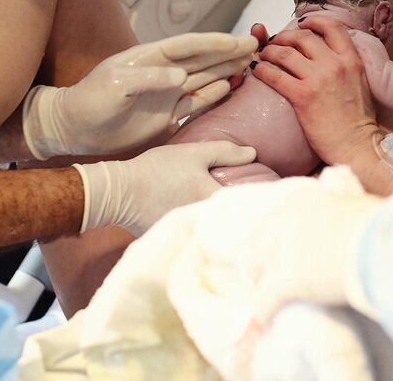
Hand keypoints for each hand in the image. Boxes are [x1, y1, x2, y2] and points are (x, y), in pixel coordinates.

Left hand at [23, 32, 257, 159]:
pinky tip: (230, 86)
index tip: (237, 39)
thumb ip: (149, 78)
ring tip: (250, 60)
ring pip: (204, 77)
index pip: (189, 46)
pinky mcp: (167, 116)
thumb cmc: (90, 101)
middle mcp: (163, 73)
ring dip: (226, 69)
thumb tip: (181, 78)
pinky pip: (197, 103)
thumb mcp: (116, 84)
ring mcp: (166, 95)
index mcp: (150, 58)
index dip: (214, 42)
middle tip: (256, 43)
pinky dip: (214, 94)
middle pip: (203, 58)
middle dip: (229, 51)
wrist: (74, 129)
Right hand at [76, 141, 256, 235]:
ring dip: (229, 226)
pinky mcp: (176, 240)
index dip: (262, 198)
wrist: (117, 192)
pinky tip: (213, 227)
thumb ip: (225, 152)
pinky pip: (200, 236)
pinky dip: (207, 232)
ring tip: (242, 219)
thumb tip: (254, 154)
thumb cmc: (156, 169)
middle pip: (235, 220)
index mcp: (211, 199)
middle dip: (248, 215)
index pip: (247, 201)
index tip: (276, 196)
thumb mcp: (192, 153)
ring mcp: (190, 234)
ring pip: (219, 231)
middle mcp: (203, 221)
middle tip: (263, 209)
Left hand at [185, 169, 382, 325]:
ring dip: (259, 286)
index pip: (274, 219)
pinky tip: (269, 321)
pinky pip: (265, 300)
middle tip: (262, 277)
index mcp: (302, 200)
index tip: (278, 250)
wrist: (382, 245)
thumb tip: (352, 217)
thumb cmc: (380, 225)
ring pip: (255, 271)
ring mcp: (283, 251)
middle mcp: (285, 221)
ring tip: (267, 299)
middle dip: (256, 262)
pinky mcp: (286, 281)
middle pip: (256, 244)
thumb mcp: (355, 206)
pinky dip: (266, 312)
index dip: (273, 239)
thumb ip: (342, 210)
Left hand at [251, 17, 379, 165]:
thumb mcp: (360, 83)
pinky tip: (257, 71)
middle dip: (285, 36)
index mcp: (351, 60)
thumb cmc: (358, 121)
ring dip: (270, 51)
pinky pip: (275, 75)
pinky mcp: (302, 96)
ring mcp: (318, 79)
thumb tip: (328, 56)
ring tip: (264, 55)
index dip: (313, 20)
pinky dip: (262, 70)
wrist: (357, 145)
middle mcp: (335, 64)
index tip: (302, 23)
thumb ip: (345, 65)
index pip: (332, 27)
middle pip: (303, 37)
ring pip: (285, 53)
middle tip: (276, 42)